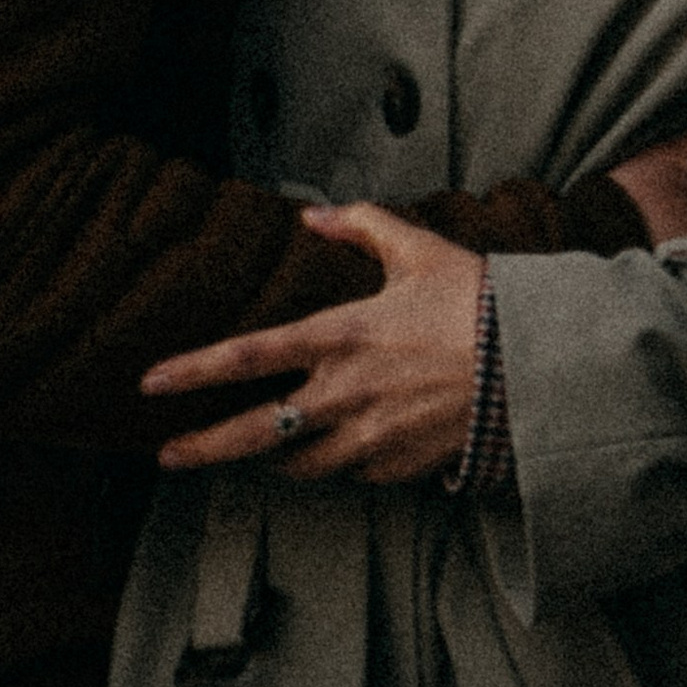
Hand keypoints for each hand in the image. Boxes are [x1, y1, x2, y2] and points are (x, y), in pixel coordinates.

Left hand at [142, 205, 483, 485]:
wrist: (536, 365)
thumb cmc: (478, 299)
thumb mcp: (419, 248)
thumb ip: (360, 225)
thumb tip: (311, 213)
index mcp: (341, 336)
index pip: (248, 355)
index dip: (193, 370)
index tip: (150, 384)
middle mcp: (344, 394)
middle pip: (254, 432)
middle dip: (202, 449)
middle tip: (165, 456)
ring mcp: (369, 439)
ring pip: (299, 464)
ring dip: (276, 457)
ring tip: (263, 448)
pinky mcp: (397, 468)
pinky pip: (351, 472)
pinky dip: (341, 460)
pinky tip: (349, 443)